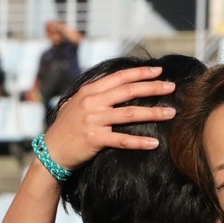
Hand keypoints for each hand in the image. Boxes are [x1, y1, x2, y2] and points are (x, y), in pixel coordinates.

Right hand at [42, 66, 176, 170]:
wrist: (51, 151)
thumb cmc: (67, 127)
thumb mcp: (77, 103)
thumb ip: (95, 94)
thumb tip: (114, 85)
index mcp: (89, 91)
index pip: (119, 78)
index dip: (140, 73)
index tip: (158, 71)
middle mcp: (92, 102)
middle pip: (128, 91)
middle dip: (152, 88)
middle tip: (171, 87)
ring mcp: (93, 120)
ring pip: (129, 114)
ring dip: (153, 113)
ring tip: (171, 113)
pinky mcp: (95, 139)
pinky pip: (122, 140)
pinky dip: (139, 141)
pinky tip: (154, 143)